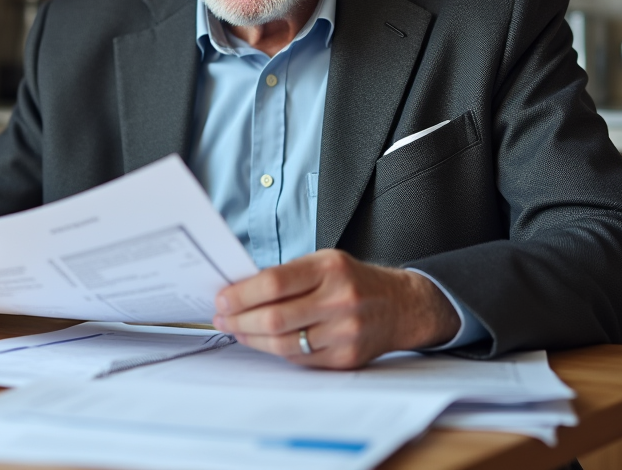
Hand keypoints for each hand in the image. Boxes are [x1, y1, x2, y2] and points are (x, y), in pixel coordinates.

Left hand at [211, 249, 460, 368]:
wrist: (400, 306)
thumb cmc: (352, 280)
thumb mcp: (324, 262)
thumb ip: (286, 275)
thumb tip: (239, 290)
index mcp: (330, 269)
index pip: (274, 283)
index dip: (241, 294)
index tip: (221, 298)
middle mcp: (340, 300)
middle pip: (274, 318)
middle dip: (239, 320)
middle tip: (221, 317)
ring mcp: (345, 332)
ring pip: (283, 344)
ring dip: (251, 338)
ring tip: (236, 329)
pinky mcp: (346, 358)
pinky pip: (299, 359)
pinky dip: (274, 351)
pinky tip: (261, 342)